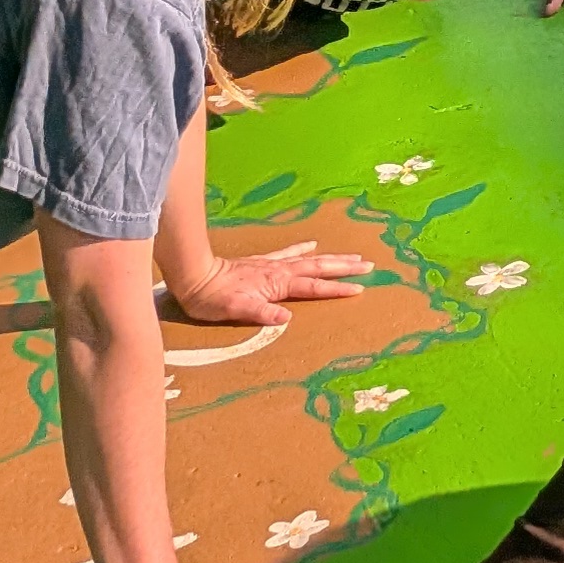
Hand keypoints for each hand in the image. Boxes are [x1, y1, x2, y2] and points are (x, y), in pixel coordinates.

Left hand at [165, 240, 375, 327]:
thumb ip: (261, 313)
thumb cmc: (213, 299)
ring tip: (352, 256)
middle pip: (319, 268)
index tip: (360, 288)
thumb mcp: (236, 310)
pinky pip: (289, 253)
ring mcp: (272, 264)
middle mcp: (280, 271)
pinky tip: (312, 244)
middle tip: (369, 265)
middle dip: (344, 268)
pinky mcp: (262, 262)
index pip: (314, 287)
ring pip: (309, 260)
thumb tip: (286, 318)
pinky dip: (303, 249)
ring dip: (331, 259)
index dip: (337, 288)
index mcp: (278, 284)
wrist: (195, 277)